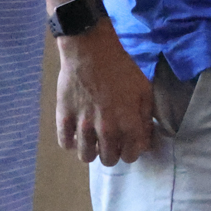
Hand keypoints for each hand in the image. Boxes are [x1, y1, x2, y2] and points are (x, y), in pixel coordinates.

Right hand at [55, 22, 154, 165]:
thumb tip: (145, 137)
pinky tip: (77, 132)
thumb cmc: (121, 68)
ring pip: (87, 157)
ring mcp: (83, 127)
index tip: (129, 142)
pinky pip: (66, 144)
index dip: (132, 150)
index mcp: (128, 124)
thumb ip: (146, 116)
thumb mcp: (144, 89)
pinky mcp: (65, 119)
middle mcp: (106, 131)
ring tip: (94, 138)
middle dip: (113, 152)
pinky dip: (72, 142)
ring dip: (92, 150)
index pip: (131, 155)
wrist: (91, 51)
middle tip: (111, 140)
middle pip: (109, 159)